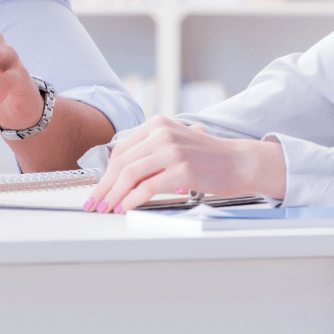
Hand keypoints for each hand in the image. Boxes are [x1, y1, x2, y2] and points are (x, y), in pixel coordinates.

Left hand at [84, 116, 286, 212]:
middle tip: (94, 203)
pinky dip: (131, 199)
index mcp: (158, 125)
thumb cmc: (207, 158)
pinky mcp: (182, 169)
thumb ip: (150, 153)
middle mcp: (163, 133)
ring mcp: (173, 150)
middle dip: (103, 186)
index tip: (96, 189)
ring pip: (130, 174)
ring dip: (113, 195)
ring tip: (106, 209)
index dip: (104, 173)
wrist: (239, 162)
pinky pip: (147, 186)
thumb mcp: (175, 144)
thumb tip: (119, 177)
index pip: (121, 150)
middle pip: (121, 162)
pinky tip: (125, 207)